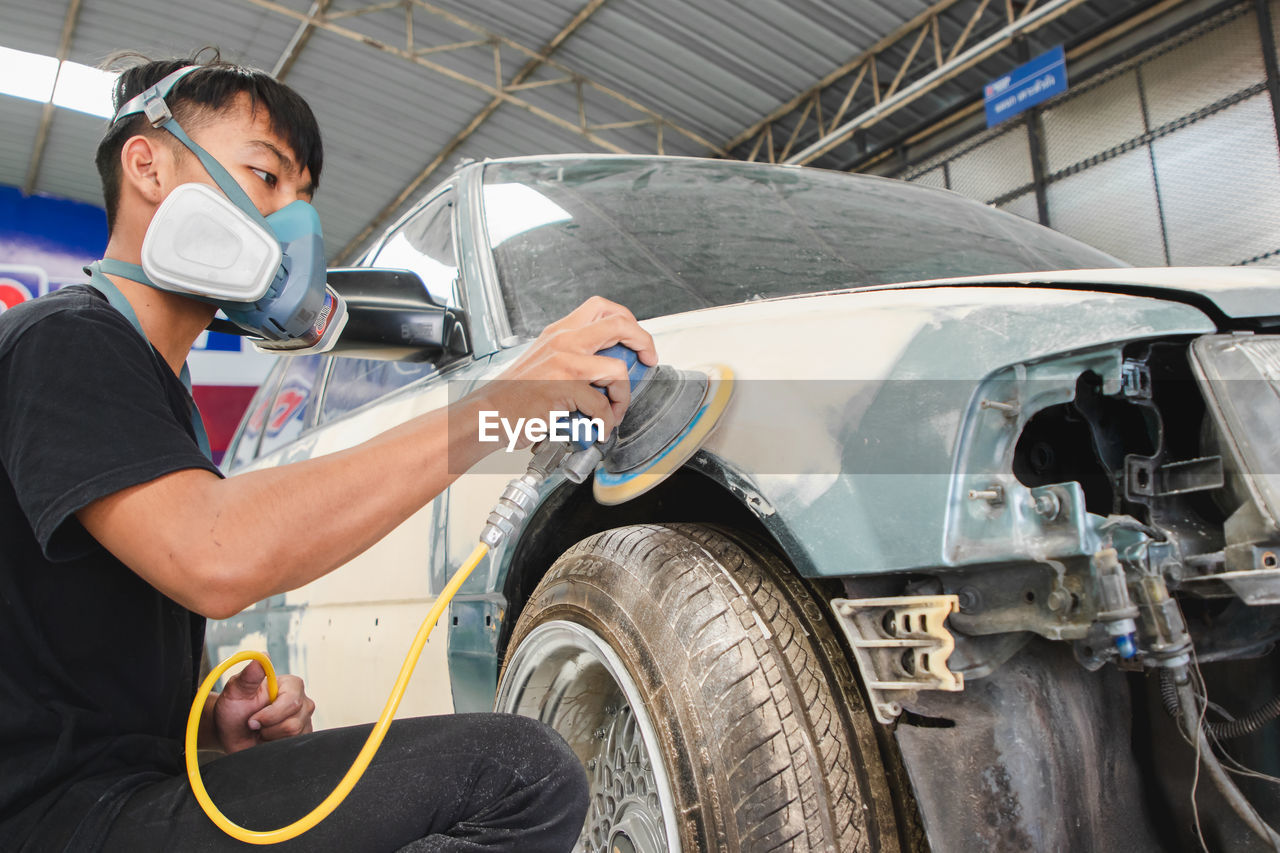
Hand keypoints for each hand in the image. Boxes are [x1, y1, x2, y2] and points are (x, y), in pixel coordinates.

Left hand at [212, 660, 314, 752]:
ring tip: (262, 731)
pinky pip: (294, 745)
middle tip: (254, 724)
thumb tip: (263, 656)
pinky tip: (269, 738)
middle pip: (294, 722)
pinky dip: (276, 745)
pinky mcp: (303, 735)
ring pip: (294, 735)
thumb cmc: (234, 708)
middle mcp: (302, 701)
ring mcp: (304, 719)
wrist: (231, 731)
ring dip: (271, 737)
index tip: (252, 719)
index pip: (292, 702)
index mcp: (290, 685)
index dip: (271, 714)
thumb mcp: (236, 690)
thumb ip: (249, 675)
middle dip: (268, 728)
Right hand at [483, 297, 657, 442]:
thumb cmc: (513, 395)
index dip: (628, 320)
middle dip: (643, 342)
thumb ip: (573, 358)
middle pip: (619, 324)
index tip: (637, 341)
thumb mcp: (543, 362)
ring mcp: (564, 362)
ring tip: (614, 412)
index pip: (602, 308)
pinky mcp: (563, 388)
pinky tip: (597, 428)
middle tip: (648, 361)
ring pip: (617, 369)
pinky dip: (605, 421)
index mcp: (559, 332)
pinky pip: (602, 405)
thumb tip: (608, 369)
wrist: (488, 413)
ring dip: (623, 396)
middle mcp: (563, 341)